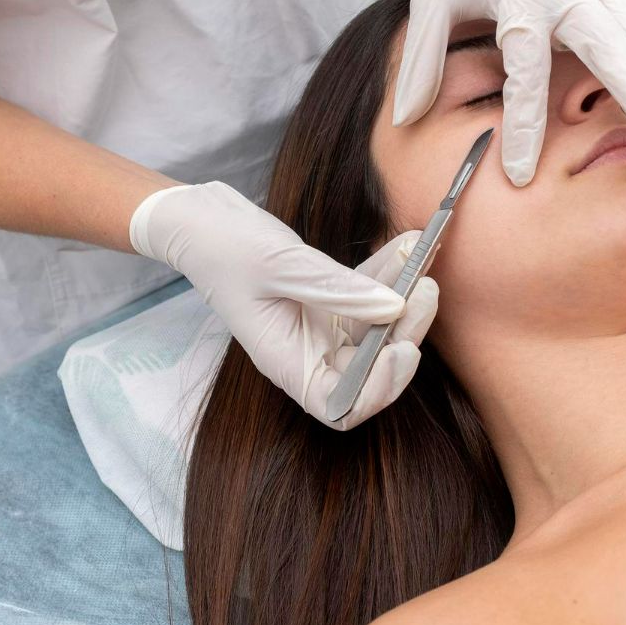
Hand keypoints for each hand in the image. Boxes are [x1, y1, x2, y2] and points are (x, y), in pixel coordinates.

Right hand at [130, 182, 438, 429]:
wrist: (200, 219)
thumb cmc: (223, 247)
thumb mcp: (280, 264)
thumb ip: (337, 288)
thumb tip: (392, 305)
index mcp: (285, 362)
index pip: (340, 405)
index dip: (377, 390)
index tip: (403, 350)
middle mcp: (308, 352)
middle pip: (371, 367)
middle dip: (405, 332)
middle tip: (425, 290)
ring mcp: (322, 327)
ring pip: (379, 327)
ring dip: (405, 296)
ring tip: (422, 256)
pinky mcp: (332, 299)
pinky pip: (371, 294)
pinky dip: (391, 273)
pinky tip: (408, 244)